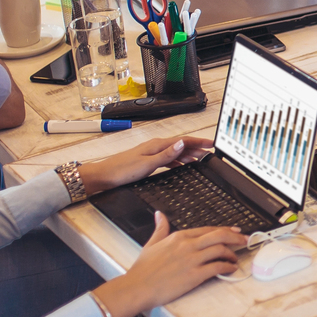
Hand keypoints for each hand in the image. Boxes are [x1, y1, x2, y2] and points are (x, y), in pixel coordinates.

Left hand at [77, 134, 210, 193]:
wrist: (104, 176)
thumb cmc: (122, 170)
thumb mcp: (147, 164)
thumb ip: (166, 155)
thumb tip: (183, 144)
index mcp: (157, 145)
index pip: (183, 141)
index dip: (199, 142)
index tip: (211, 144)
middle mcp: (155, 146)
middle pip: (181, 145)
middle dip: (196, 148)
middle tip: (210, 152)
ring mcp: (151, 152)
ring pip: (175, 151)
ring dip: (188, 154)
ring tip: (199, 158)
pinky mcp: (147, 159)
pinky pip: (167, 158)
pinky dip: (177, 160)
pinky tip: (180, 165)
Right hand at [93, 211, 243, 316]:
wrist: (137, 287)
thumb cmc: (142, 270)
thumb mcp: (151, 244)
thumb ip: (160, 228)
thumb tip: (159, 215)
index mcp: (179, 236)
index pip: (207, 229)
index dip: (224, 230)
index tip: (234, 231)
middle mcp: (187, 245)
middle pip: (219, 235)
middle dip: (235, 237)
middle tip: (245, 240)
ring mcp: (192, 260)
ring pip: (220, 250)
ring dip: (232, 254)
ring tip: (235, 258)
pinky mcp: (194, 275)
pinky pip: (217, 267)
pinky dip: (227, 267)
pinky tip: (230, 269)